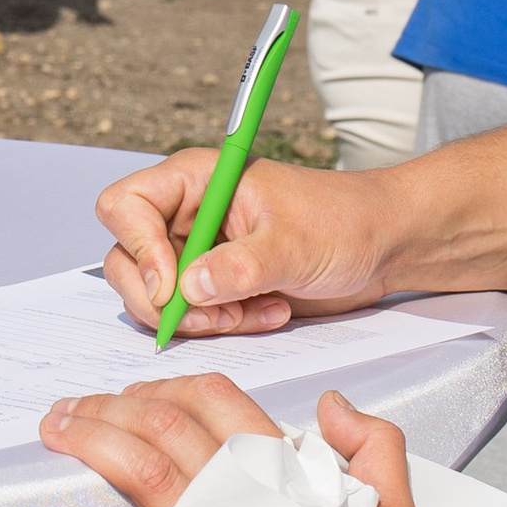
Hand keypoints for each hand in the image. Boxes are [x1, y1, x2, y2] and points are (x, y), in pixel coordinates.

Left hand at [28, 379, 416, 506]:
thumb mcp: (394, 503)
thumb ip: (370, 442)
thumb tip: (330, 404)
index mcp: (282, 472)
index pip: (216, 402)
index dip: (168, 387)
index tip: (137, 391)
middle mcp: (238, 498)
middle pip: (163, 425)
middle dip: (110, 406)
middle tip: (73, 407)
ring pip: (139, 471)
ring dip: (90, 442)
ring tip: (55, 432)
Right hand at [95, 150, 407, 337]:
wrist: (382, 245)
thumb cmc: (345, 221)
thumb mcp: (294, 244)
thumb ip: (241, 266)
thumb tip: (188, 288)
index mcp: (195, 180)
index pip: (125, 205)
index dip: (138, 248)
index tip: (172, 287)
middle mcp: (186, 214)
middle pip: (127, 260)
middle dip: (164, 301)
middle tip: (210, 319)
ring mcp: (197, 251)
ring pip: (157, 297)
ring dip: (200, 319)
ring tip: (254, 313)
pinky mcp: (215, 285)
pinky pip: (192, 316)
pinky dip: (223, 326)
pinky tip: (269, 313)